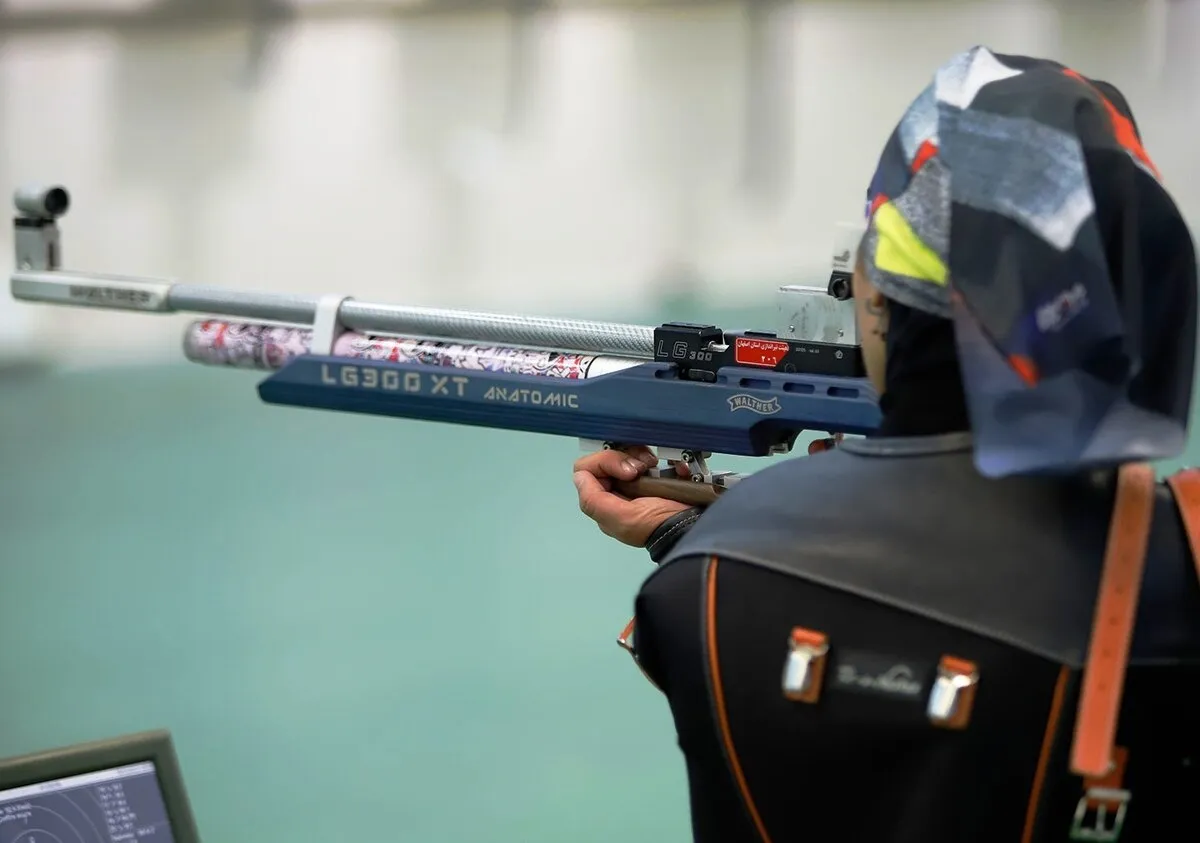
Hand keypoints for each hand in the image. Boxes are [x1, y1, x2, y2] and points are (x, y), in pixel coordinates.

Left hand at [573, 446, 692, 546]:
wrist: (694, 526)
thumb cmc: (658, 526)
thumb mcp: (622, 519)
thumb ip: (593, 500)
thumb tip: (579, 476)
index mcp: (606, 503)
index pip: (588, 469)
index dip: (606, 462)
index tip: (629, 470)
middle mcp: (618, 492)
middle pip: (608, 457)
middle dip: (627, 456)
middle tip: (644, 467)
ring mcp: (638, 483)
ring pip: (627, 453)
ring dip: (642, 455)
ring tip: (655, 466)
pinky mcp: (657, 477)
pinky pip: (651, 457)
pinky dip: (662, 458)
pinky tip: (670, 466)